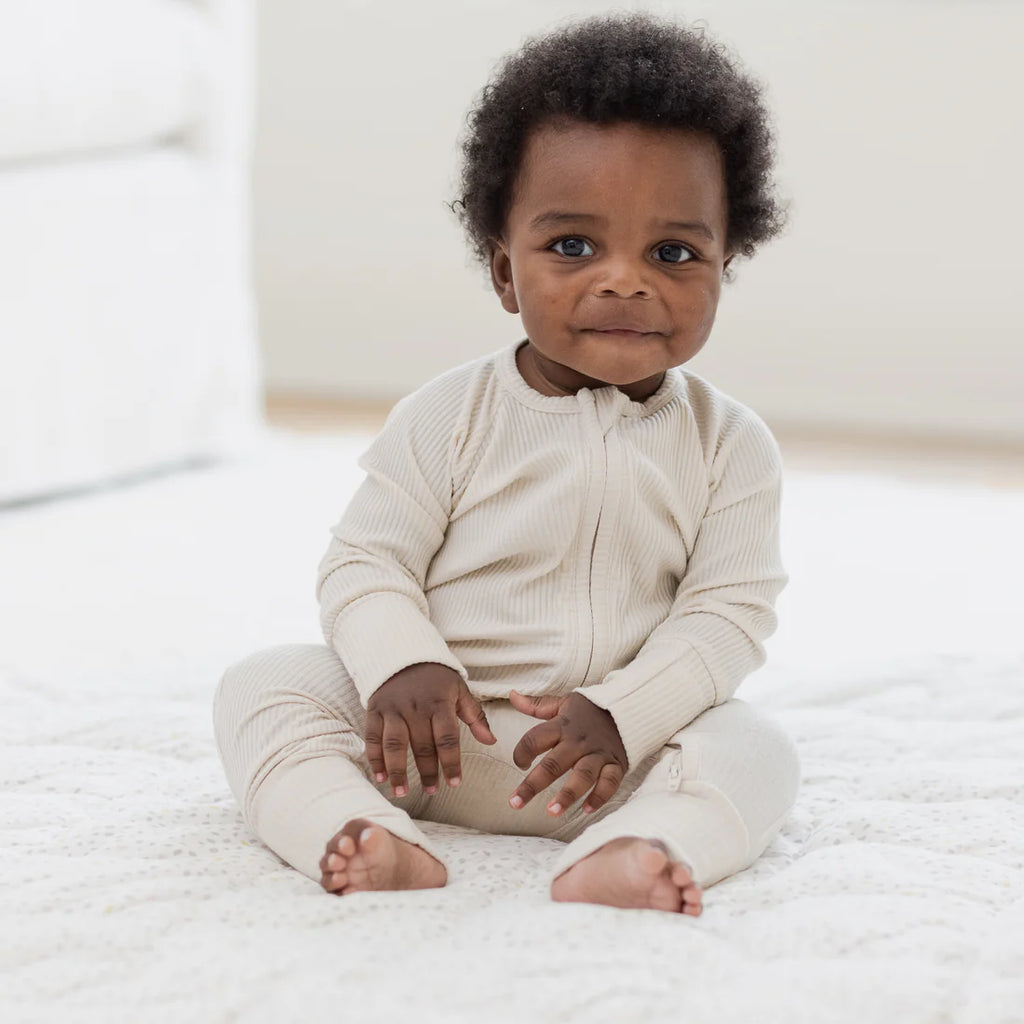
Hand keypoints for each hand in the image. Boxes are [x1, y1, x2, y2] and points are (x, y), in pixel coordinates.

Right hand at [365, 663, 496, 796]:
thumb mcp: (459, 689)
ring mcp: (393, 709)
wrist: (404, 652)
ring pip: (394, 746)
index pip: (447, 739)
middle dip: (427, 773)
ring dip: (397, 771)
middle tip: (432, 792)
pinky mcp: (375, 710)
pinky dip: (375, 759)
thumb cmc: (436, 676)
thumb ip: (475, 716)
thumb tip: (491, 741)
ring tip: (401, 792)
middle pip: (422, 746)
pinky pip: (373, 738)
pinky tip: (380, 777)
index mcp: (439, 703)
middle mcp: (416, 708)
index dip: (451, 763)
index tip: (455, 783)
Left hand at [508, 690, 627, 816]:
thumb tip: (512, 696)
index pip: (535, 739)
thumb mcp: (563, 703)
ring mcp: (598, 754)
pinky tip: (586, 810)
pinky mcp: (616, 764)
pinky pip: (609, 782)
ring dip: (567, 795)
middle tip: (515, 803)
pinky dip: (599, 796)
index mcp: (562, 726)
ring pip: (582, 775)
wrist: (627, 707)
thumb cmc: (590, 709)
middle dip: (533, 785)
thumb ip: (536, 705)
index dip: (521, 752)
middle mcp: (578, 741)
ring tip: (552, 812)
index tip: (518, 763)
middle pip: (554, 764)